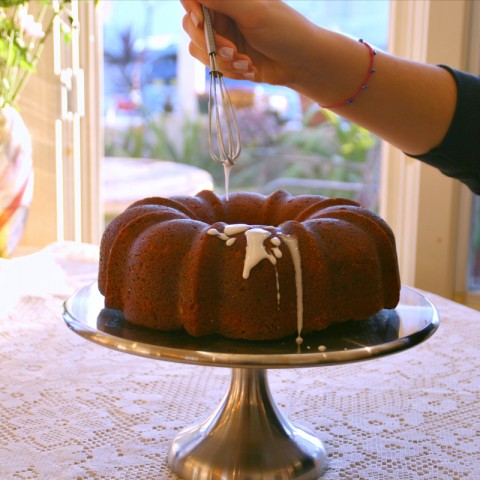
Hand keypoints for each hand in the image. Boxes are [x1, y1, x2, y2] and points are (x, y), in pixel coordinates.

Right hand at [180, 0, 318, 87]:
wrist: (302, 64)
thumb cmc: (285, 32)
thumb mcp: (254, 12)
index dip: (192, 10)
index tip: (202, 22)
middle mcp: (222, 15)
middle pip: (191, 27)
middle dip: (211, 44)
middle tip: (233, 51)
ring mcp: (223, 38)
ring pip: (199, 50)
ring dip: (222, 61)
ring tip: (247, 64)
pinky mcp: (227, 59)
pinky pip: (213, 67)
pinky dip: (230, 71)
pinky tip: (251, 70)